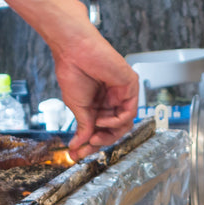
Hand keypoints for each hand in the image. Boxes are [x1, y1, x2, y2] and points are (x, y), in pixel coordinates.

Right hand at [50, 32, 138, 158]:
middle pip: (115, 129)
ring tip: (93, 131)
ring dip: (108, 133)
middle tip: (88, 147)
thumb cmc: (73, 71)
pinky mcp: (130, 85)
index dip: (91, 143)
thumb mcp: (78, 107)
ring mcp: (123, 93)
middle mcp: (113, 99)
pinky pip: (129, 112)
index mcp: (100, 103)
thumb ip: (84, 127)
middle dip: (101, 141)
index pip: (102, 129)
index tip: (78, 154)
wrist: (73, 50)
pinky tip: (102, 120)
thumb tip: (78, 146)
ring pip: (124, 124)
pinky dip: (115, 121)